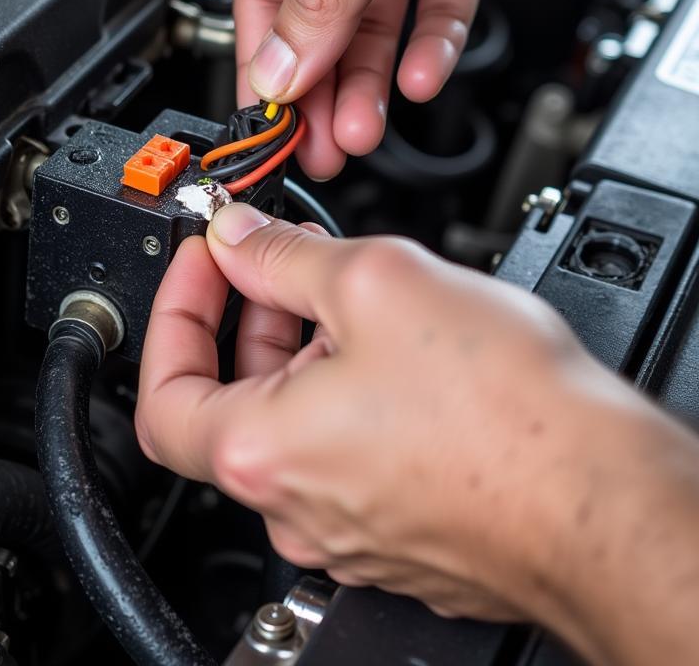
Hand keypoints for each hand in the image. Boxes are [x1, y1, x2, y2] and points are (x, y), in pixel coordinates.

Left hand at [136, 203, 698, 664]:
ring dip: (303, 354)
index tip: (206, 262)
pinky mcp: (394, 532)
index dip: (176, 308)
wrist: (605, 499)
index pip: (164, 384)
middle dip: (249, 319)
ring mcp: (345, 528)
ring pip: (291, 426)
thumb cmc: (507, 413)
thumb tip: (238, 236)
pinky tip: (394, 355)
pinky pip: (342, 455)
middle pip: (230, 400)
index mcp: (262, 451)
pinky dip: (345, 396)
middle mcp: (294, 506)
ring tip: (354, 303)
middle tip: (279, 266)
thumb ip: (284, 254)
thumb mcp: (374, 281)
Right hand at [237, 0, 698, 178]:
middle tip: (319, 144)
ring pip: (372, 28)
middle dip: (317, 86)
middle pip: (317, 21)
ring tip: (362, 129)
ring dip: (366, 82)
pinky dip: (427, 50)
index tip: (268, 121)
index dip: (264, 63)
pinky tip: (420, 77)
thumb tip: (276, 64)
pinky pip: (432, 16)